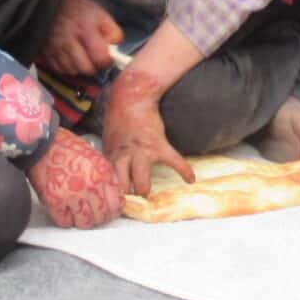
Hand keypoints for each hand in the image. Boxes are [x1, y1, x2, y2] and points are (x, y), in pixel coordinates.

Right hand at [29, 131, 124, 228]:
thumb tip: (114, 197)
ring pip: (85, 222)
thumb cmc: (68, 149)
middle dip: (100, 217)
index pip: (116, 204)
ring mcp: (71, 196)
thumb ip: (106, 179)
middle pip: (101, 216)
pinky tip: (67, 211)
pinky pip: (65, 222)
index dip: (114, 210)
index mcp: (102, 175)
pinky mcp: (54, 201)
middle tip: (94, 213)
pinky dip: (67, 219)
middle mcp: (89, 187)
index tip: (110, 211)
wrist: (43, 145)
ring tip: (80, 213)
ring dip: (84, 220)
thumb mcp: (96, 159)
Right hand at [39, 0, 124, 76]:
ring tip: (82, 57)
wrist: (54, 0)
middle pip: (85, 68)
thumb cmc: (80, 8)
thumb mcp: (101, 15)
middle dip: (93, 66)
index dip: (107, 60)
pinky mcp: (45, 51)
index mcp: (85, 30)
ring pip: (71, 71)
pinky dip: (66, 67)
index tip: (107, 56)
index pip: (100, 58)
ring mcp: (54, 47)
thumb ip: (113, 32)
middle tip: (94, 58)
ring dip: (79, 67)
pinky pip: (58, 69)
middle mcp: (68, 41)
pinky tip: (70, 58)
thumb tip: (115, 50)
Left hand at [100, 74, 193, 195]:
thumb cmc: (119, 117)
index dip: (112, 193)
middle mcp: (124, 157)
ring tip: (148, 195)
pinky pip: (175, 161)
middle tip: (131, 201)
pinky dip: (185, 171)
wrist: (132, 98)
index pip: (109, 181)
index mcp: (111, 156)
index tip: (116, 200)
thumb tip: (111, 169)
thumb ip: (111, 155)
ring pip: (142, 182)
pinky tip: (191, 180)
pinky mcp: (159, 146)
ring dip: (144, 190)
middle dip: (127, 197)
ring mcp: (141, 153)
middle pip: (123, 187)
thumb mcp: (108, 139)